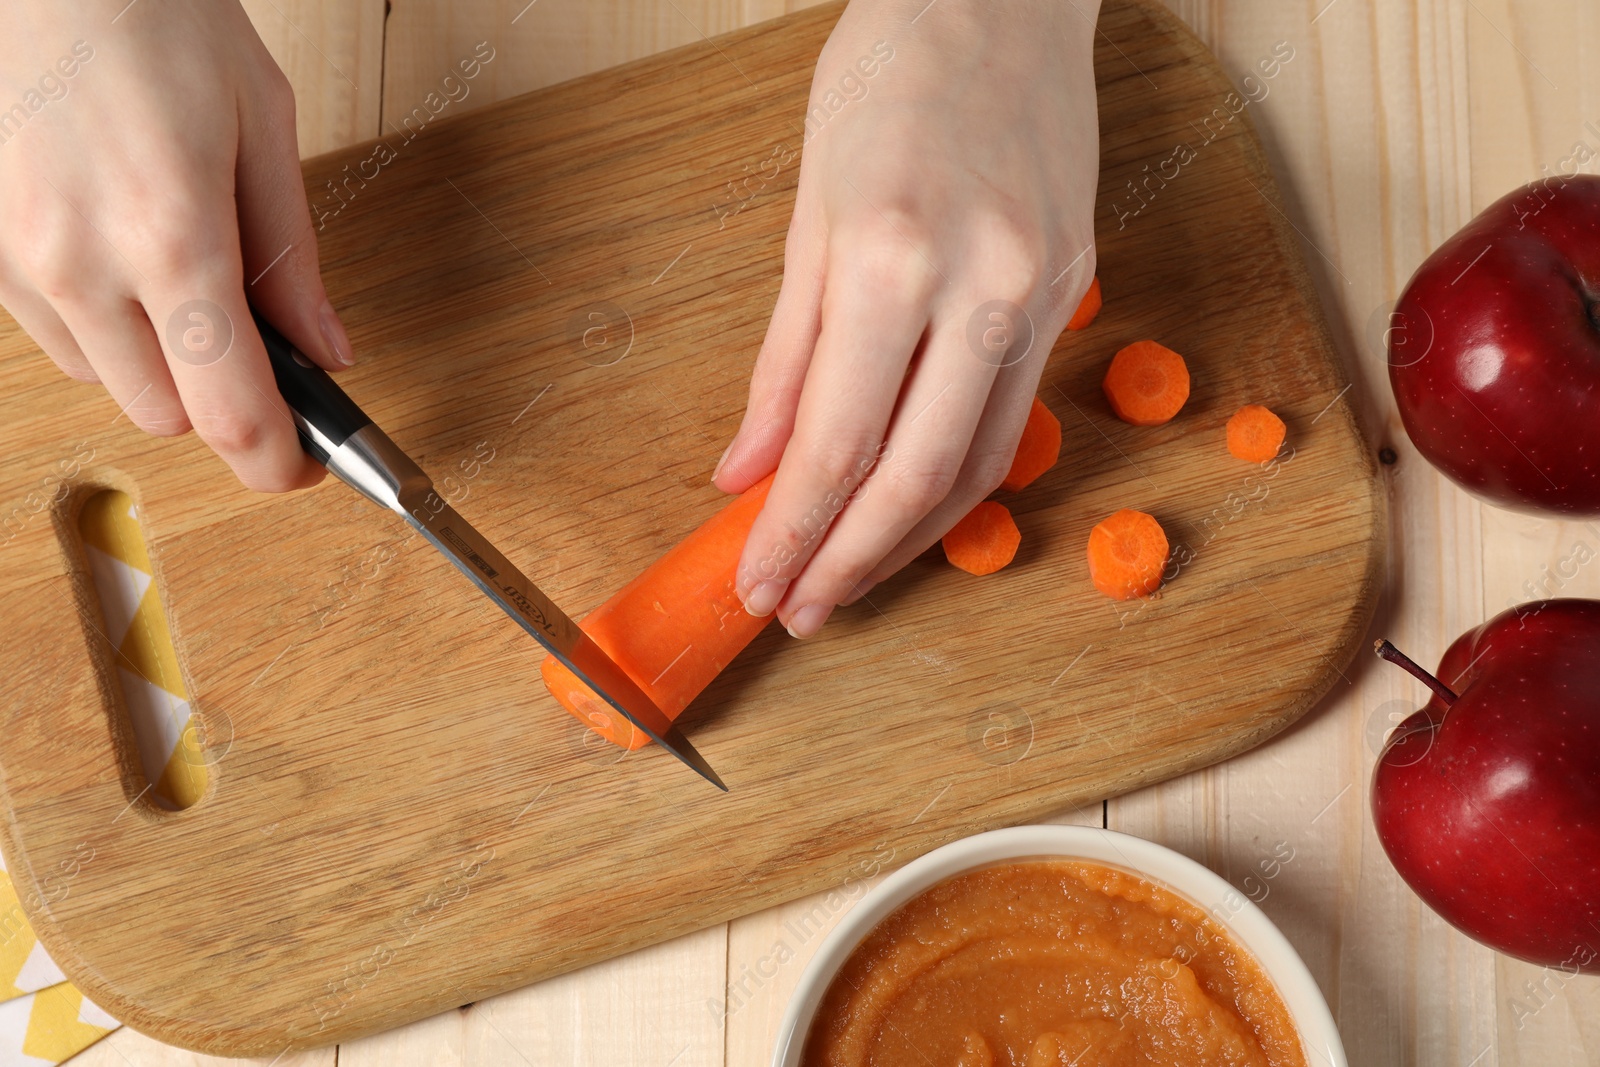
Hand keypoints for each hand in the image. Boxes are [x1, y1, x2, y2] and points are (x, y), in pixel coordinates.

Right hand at [0, 0, 352, 491]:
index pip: (231, 413)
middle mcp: (81, 261)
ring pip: (105, 382)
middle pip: (167, 416)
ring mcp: (17, 258)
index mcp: (173, 234)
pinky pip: (51, 332)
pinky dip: (98, 320)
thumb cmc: (149, 15)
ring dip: (157, 360)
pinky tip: (118, 250)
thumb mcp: (260, 122)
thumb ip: (293, 255)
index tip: (304, 465)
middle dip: (220, 396)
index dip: (277, 462)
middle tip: (256, 342)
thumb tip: (326, 351)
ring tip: (178, 267)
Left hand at [714, 0, 1099, 636]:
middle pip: (914, 474)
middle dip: (850, 560)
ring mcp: (1036, 291)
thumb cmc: (889, 76)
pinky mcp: (1070, 293)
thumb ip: (784, 354)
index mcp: (888, 254)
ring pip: (978, 462)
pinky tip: (918, 509)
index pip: (833, 439)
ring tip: (852, 578)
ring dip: (911, 539)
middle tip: (802, 608)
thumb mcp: (808, 210)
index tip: (758, 583)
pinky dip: (962, 480)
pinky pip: (1015, 417)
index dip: (793, 530)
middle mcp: (976, 284)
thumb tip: (746, 465)